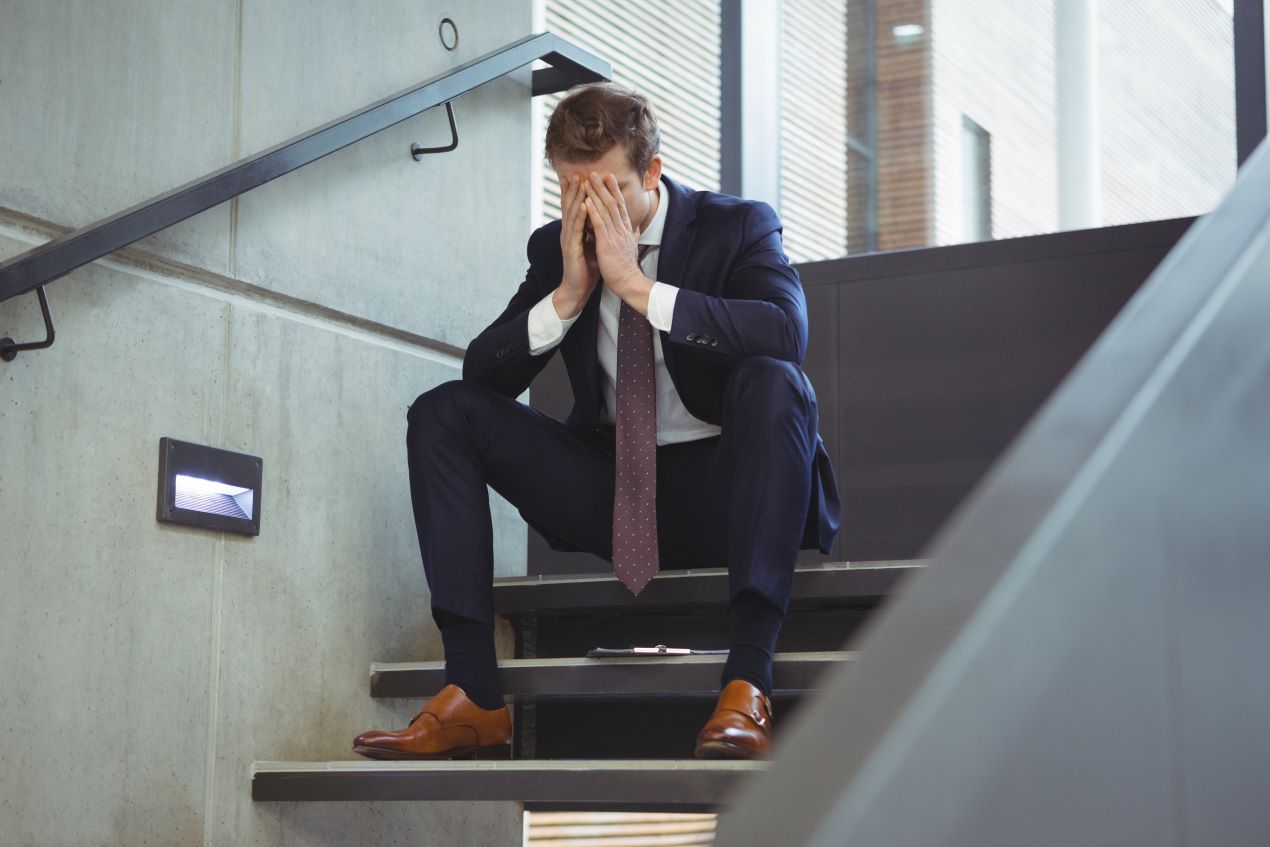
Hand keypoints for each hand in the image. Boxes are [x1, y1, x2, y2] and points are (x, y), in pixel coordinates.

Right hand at [556, 174, 599, 318]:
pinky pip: (576, 230)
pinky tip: (583, 205)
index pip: (575, 208)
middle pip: (570, 206)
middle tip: (576, 172)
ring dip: (575, 197)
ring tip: (579, 182)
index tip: (581, 176)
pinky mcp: (571, 249)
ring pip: (572, 214)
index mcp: (574, 232)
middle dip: (573, 189)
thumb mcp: (594, 246)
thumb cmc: (587, 268)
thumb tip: (604, 222)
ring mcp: (568, 240)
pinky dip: (580, 216)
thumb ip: (596, 232)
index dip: (576, 192)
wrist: (578, 289)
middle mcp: (568, 233)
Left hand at [582, 172, 645, 295]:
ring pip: (606, 210)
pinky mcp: (607, 244)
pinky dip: (593, 211)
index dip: (614, 191)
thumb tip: (635, 229)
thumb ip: (632, 236)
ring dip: (596, 193)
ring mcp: (615, 235)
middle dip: (604, 186)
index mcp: (626, 230)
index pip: (620, 206)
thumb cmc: (627, 269)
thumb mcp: (631, 248)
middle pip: (613, 203)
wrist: (629, 283)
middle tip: (596, 172)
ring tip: (589, 180)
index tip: (608, 178)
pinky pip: (600, 224)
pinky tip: (586, 201)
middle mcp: (622, 229)